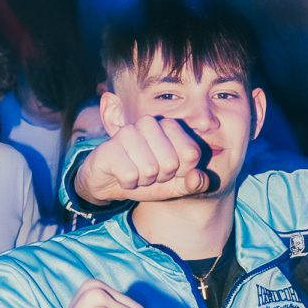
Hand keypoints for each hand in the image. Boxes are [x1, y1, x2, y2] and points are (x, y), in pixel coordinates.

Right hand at [75, 119, 213, 206]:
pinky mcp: (109, 147)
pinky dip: (127, 183)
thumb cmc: (145, 178)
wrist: (108, 183)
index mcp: (170, 126)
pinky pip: (130, 175)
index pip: (192, 154)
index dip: (181, 171)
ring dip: (143, 180)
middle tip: (148, 173)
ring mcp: (128, 132)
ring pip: (150, 169)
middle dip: (161, 177)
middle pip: (171, 162)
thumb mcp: (174, 185)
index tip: (168, 170)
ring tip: (134, 172)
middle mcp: (149, 123)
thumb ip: (194, 184)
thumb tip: (198, 178)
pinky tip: (120, 175)